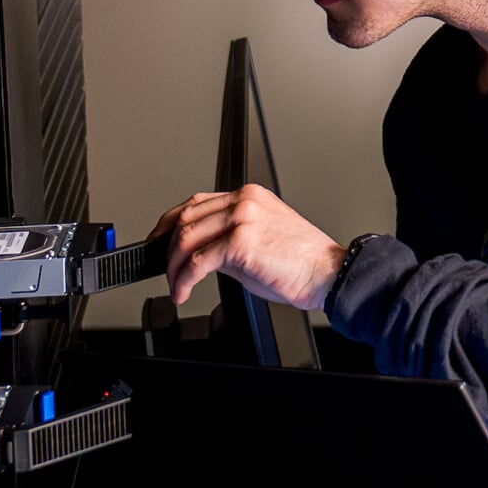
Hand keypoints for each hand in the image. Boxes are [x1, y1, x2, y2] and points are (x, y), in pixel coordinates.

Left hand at [151, 184, 345, 310]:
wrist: (327, 274)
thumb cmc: (301, 262)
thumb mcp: (259, 240)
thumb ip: (227, 240)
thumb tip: (200, 255)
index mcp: (249, 196)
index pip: (196, 203)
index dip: (170, 223)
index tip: (160, 242)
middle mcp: (244, 201)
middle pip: (186, 218)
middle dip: (168, 250)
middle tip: (166, 272)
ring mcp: (242, 218)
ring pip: (186, 238)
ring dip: (174, 267)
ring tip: (176, 286)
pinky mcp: (241, 241)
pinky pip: (198, 261)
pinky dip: (184, 279)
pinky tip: (184, 291)